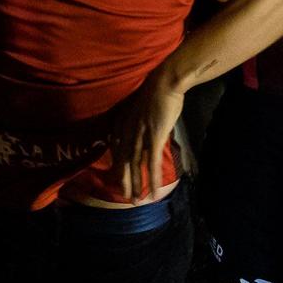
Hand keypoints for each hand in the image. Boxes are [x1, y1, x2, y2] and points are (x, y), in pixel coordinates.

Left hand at [107, 69, 184, 202]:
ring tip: (137, 200)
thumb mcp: (143, 111)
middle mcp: (127, 131)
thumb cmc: (157, 94)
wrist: (165, 82)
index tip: (119, 181)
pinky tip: (155, 191)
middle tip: (127, 197)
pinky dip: (153, 179)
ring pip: (136, 166)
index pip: (117, 151)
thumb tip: (146, 137)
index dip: (118, 168)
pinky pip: (152, 162)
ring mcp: (140, 134)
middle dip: (125, 182)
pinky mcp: (154, 137)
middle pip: (124, 162)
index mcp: (123, 124)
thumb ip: (141, 126)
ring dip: (137, 185)